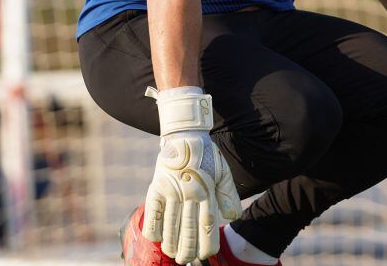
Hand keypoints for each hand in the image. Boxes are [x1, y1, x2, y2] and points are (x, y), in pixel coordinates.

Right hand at [142, 87, 241, 263]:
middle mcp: (189, 192)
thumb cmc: (206, 155)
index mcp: (207, 190)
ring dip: (171, 243)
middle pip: (188, 228)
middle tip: (187, 260)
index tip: (206, 255)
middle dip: (188, 249)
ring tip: (173, 254)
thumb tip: (233, 218)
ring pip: (170, 224)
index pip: (207, 223)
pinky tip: (157, 238)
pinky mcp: (156, 187)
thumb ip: (228, 195)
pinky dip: (154, 227)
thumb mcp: (222, 172)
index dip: (206, 242)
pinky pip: (153, 212)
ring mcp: (171, 190)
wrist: (185, 133)